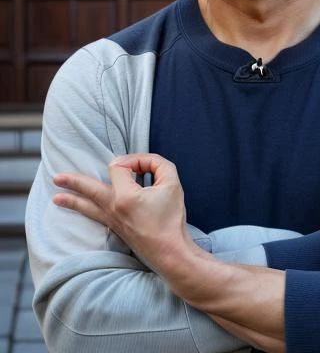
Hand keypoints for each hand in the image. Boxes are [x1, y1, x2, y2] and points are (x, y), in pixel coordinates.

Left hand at [53, 153, 195, 269]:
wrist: (170, 252)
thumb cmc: (171, 218)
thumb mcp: (172, 182)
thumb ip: (158, 163)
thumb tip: (145, 162)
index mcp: (125, 196)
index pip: (119, 166)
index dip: (133, 160)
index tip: (148, 168)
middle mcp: (113, 208)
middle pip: (89, 189)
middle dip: (74, 182)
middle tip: (56, 178)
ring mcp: (113, 220)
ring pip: (87, 207)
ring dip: (72, 200)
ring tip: (55, 198)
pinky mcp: (116, 229)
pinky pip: (95, 217)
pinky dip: (84, 210)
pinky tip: (79, 209)